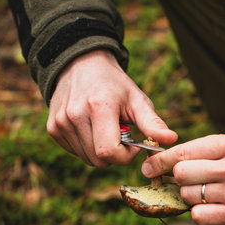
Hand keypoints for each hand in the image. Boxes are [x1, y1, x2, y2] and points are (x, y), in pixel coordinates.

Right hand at [47, 49, 176, 166]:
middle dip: (115, 155)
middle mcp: (75, 115)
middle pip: (98, 160)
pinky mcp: (53, 128)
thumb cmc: (115, 85)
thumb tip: (172, 140)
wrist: (81, 65)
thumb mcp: (137, 99)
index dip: (126, 156)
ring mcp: (60, 122)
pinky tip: (92, 129)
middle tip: (122, 136)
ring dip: (101, 151)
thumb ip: (153, 123)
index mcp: (99, 107)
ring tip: (106, 129)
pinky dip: (88, 147)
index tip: (134, 144)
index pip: (109, 152)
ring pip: (87, 159)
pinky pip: (76, 152)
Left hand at [142, 135, 224, 224]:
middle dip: (178, 178)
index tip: (148, 168)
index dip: (159, 161)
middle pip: (181, 174)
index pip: (182, 153)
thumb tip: (155, 164)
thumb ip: (196, 151)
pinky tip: (210, 206)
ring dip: (190, 196)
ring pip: (188, 195)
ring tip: (206, 192)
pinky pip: (198, 215)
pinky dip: (199, 213)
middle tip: (186, 180)